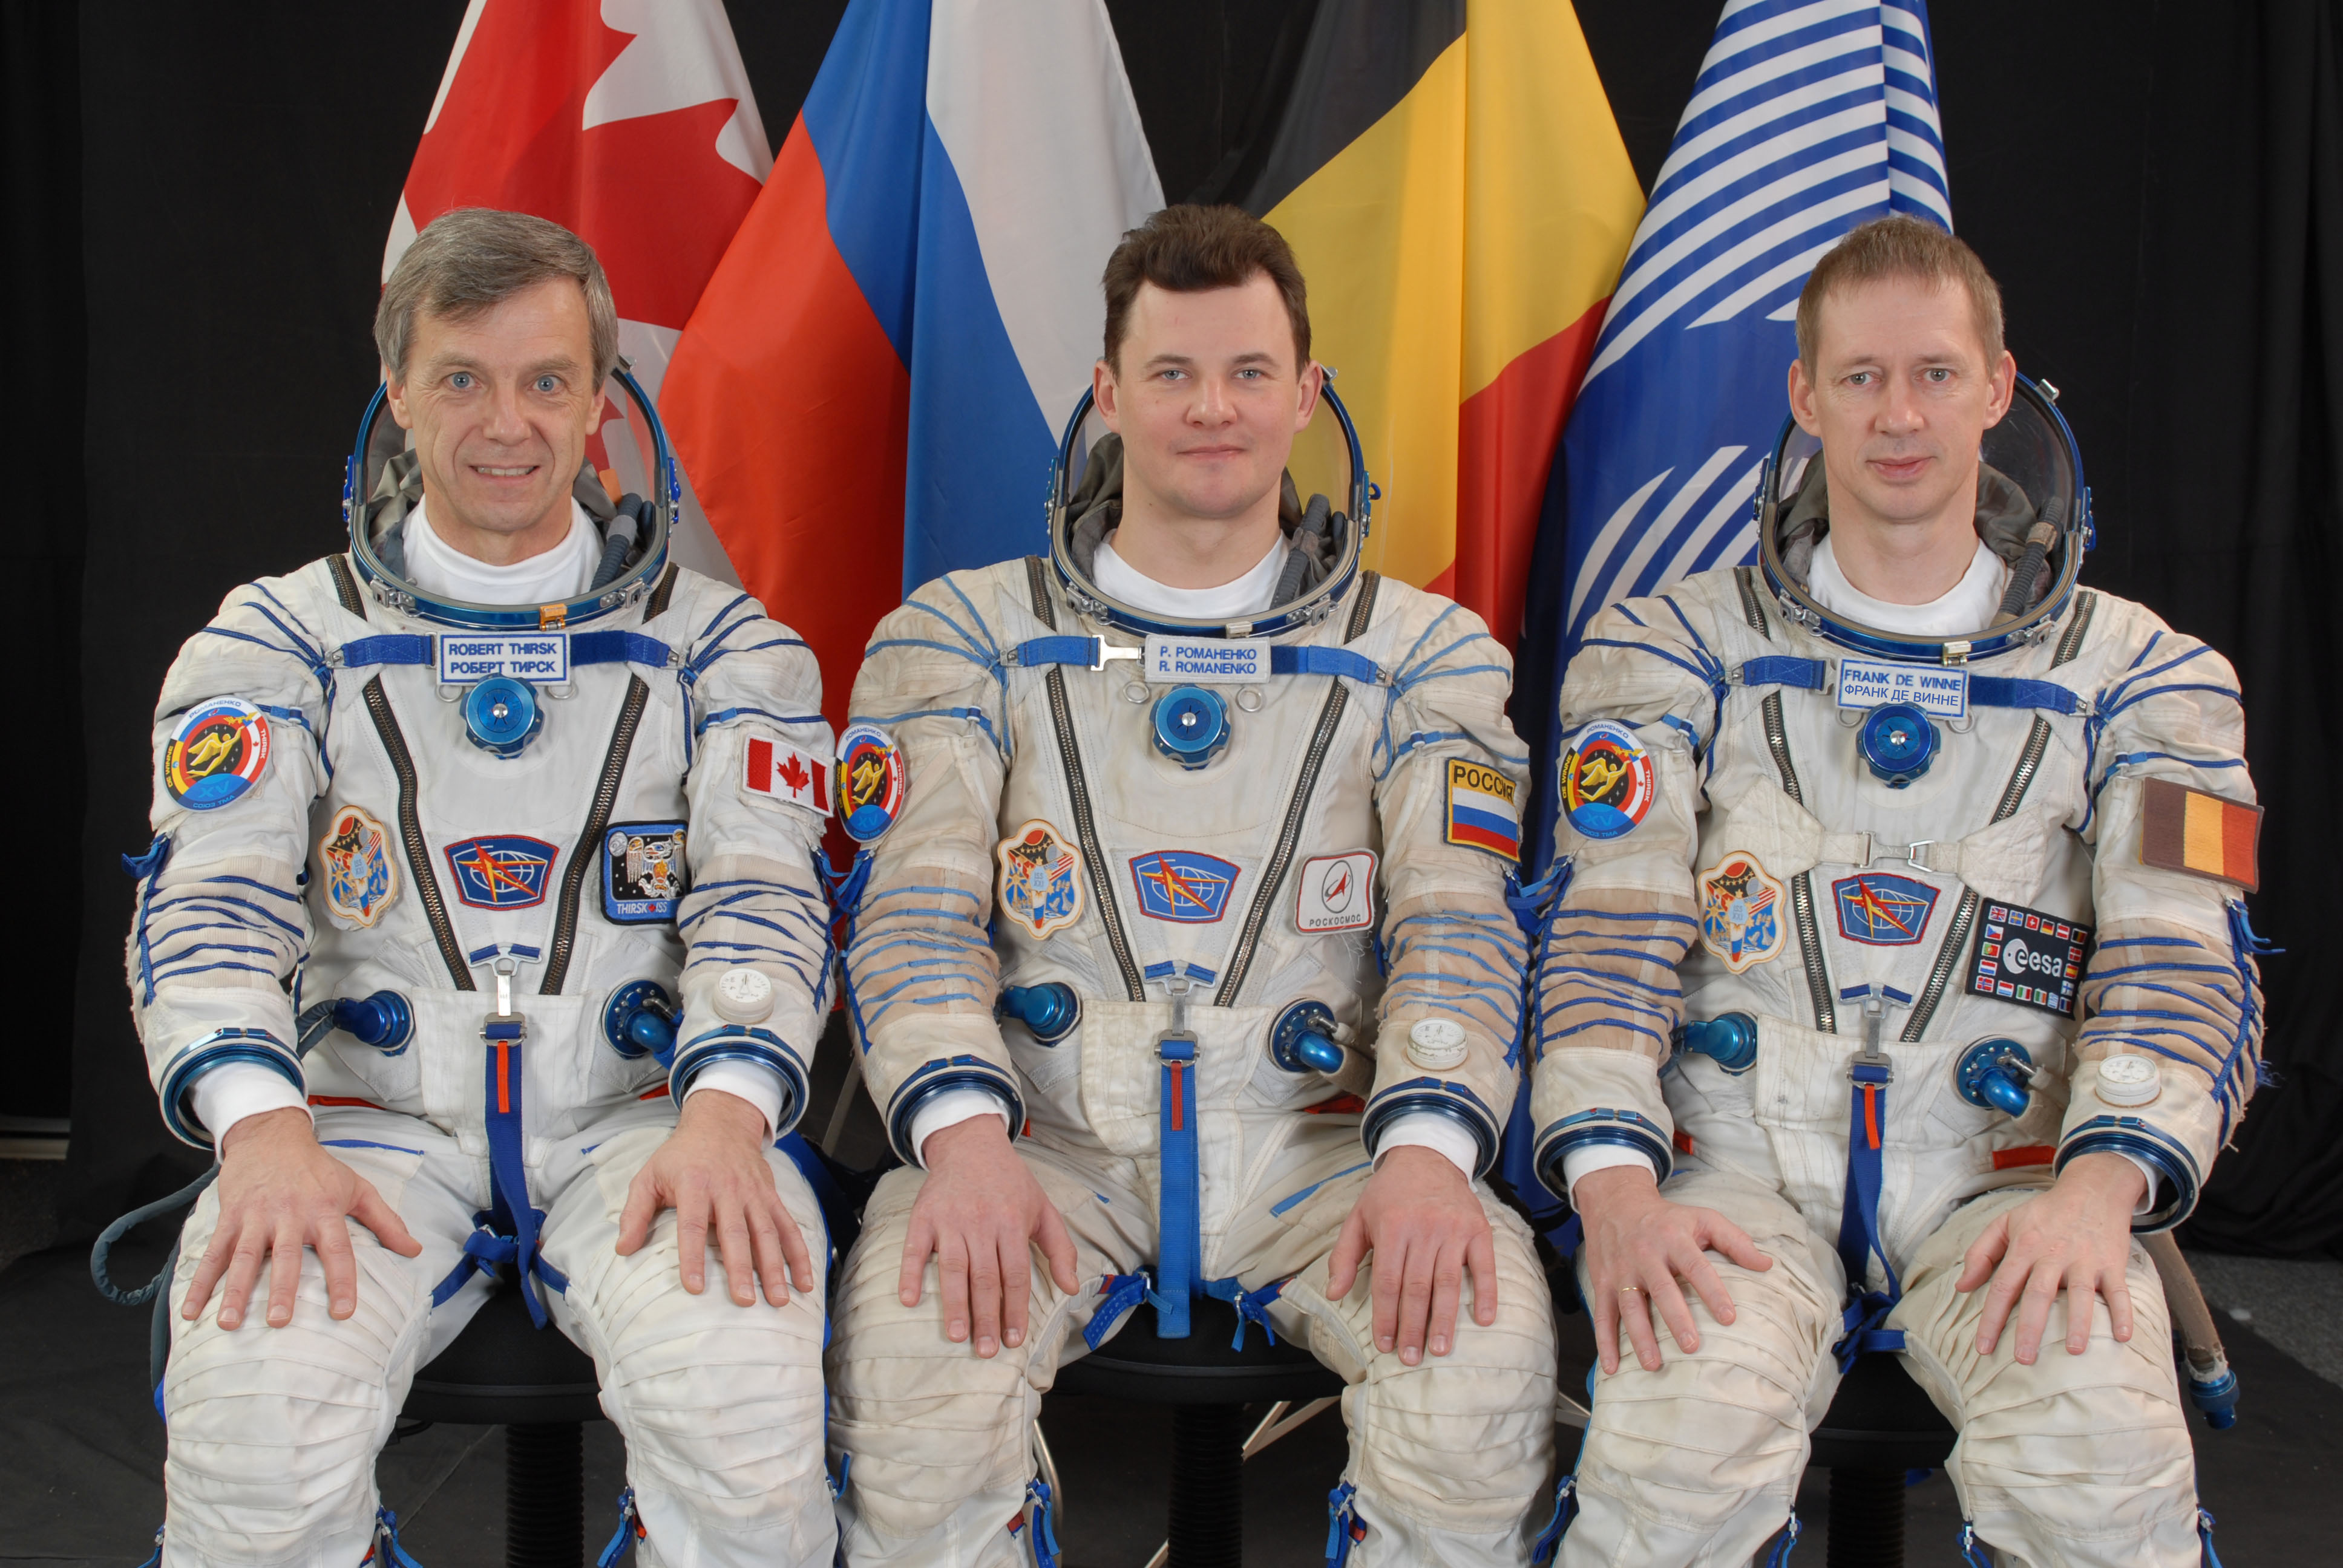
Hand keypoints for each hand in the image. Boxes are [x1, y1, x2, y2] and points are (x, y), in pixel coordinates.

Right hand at [183, 1106, 421, 1329]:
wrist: (271, 1135)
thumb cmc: (318, 1169)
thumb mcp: (356, 1187)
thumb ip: (385, 1221)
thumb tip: (415, 1250)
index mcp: (324, 1210)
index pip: (338, 1250)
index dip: (341, 1280)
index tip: (343, 1312)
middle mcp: (290, 1215)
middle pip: (287, 1256)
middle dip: (282, 1289)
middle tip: (280, 1322)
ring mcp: (256, 1216)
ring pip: (245, 1257)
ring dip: (235, 1291)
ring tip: (228, 1323)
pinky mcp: (230, 1217)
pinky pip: (213, 1253)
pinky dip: (200, 1283)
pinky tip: (191, 1311)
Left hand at [617, 1089, 812, 1305]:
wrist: (721, 1123)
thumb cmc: (681, 1156)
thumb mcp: (649, 1176)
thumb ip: (634, 1212)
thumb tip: (623, 1249)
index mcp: (694, 1184)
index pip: (692, 1225)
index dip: (693, 1257)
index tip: (695, 1287)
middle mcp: (727, 1189)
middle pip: (736, 1233)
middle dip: (742, 1268)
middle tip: (744, 1300)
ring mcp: (753, 1194)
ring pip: (767, 1233)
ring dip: (774, 1267)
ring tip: (778, 1299)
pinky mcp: (771, 1196)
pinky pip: (788, 1226)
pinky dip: (799, 1254)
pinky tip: (803, 1280)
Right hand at [899, 1116, 1078, 1357]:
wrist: (971, 1144)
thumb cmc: (1010, 1182)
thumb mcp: (1043, 1209)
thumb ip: (1060, 1249)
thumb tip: (1071, 1288)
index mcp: (1012, 1223)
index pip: (1015, 1275)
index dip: (1016, 1310)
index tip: (1014, 1340)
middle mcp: (981, 1223)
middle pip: (985, 1278)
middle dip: (986, 1317)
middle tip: (986, 1350)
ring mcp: (950, 1220)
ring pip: (953, 1268)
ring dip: (954, 1304)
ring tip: (958, 1335)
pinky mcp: (924, 1216)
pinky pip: (914, 1249)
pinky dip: (909, 1274)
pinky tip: (909, 1300)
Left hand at [1327, 1145, 1498, 1365]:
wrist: (1427, 1157)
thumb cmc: (1389, 1193)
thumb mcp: (1359, 1217)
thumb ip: (1343, 1256)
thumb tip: (1334, 1294)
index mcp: (1392, 1227)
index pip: (1387, 1282)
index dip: (1386, 1316)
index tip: (1386, 1345)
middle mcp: (1424, 1229)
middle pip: (1417, 1287)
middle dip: (1413, 1326)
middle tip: (1411, 1357)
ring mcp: (1454, 1229)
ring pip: (1448, 1282)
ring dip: (1444, 1320)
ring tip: (1439, 1349)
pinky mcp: (1478, 1229)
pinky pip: (1484, 1266)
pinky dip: (1486, 1293)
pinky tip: (1483, 1319)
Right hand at [1574, 1163, 1771, 1374]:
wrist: (1614, 1202)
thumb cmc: (1667, 1218)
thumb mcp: (1702, 1218)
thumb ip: (1735, 1241)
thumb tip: (1768, 1265)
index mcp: (1673, 1239)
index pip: (1696, 1267)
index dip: (1712, 1291)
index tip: (1729, 1318)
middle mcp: (1645, 1254)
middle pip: (1662, 1289)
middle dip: (1676, 1318)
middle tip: (1692, 1346)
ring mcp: (1621, 1270)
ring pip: (1629, 1306)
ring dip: (1640, 1336)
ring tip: (1654, 1364)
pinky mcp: (1601, 1282)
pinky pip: (1603, 1314)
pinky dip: (1604, 1341)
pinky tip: (1612, 1366)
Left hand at [1956, 1151, 2145, 1362]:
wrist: (2092, 1189)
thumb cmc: (2044, 1213)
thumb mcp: (2005, 1223)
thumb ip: (1980, 1254)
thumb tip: (1962, 1287)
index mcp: (2024, 1247)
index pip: (2003, 1286)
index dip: (1992, 1319)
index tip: (1983, 1348)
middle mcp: (2053, 1254)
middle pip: (2038, 1294)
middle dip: (2030, 1329)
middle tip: (2024, 1360)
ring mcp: (2084, 1259)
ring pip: (2080, 1294)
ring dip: (2079, 1323)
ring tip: (2073, 1351)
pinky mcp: (2112, 1263)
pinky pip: (2119, 1291)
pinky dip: (2123, 1313)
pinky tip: (2123, 1336)